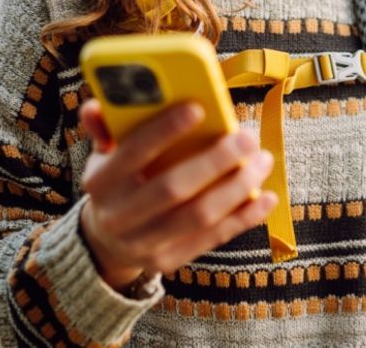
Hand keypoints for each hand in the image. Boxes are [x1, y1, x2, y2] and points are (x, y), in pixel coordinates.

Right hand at [77, 98, 276, 288]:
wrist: (107, 239)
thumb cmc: (118, 180)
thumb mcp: (104, 154)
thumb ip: (106, 126)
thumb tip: (99, 103)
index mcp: (101, 182)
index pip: (133, 153)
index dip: (164, 131)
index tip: (199, 108)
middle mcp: (119, 216)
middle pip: (173, 188)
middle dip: (215, 161)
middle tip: (247, 138)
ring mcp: (144, 244)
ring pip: (198, 216)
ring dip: (238, 187)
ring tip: (262, 161)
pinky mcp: (169, 261)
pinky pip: (213, 239)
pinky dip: (244, 217)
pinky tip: (266, 196)